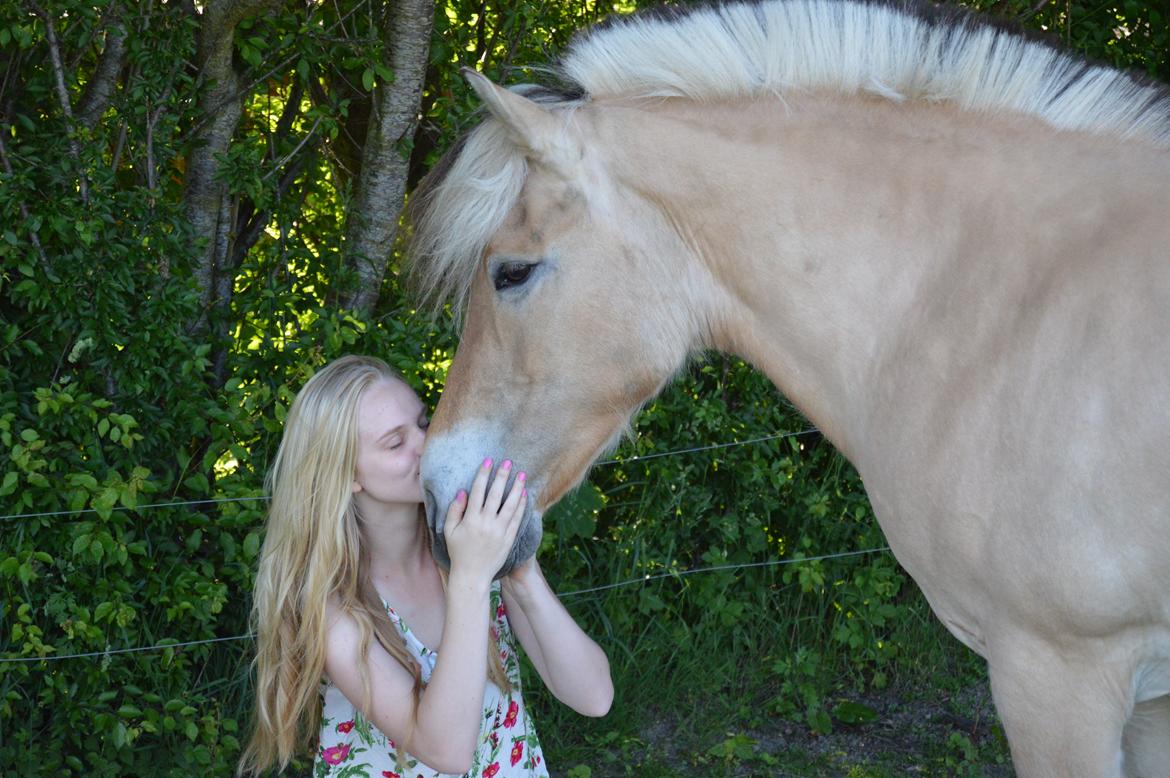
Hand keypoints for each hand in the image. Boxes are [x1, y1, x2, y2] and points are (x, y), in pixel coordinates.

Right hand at [443, 458, 526, 583]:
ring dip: (516, 488)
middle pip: (496, 494)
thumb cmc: (458, 552)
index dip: (484, 474)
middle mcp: (486, 523)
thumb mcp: (450, 531)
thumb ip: (454, 510)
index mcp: (471, 519)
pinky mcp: (509, 539)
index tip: (489, 460)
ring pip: (510, 505)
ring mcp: (499, 531)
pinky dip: (521, 506)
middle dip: (502, 476)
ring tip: (521, 474)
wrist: (472, 575)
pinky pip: (517, 519)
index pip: (478, 491)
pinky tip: (524, 494)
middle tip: (508, 462)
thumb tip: (462, 491)